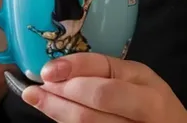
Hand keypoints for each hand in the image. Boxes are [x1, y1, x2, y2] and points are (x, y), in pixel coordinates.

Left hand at [22, 53, 186, 121]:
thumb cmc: (151, 102)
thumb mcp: (138, 79)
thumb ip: (107, 73)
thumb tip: (60, 69)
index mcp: (146, 84)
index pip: (104, 73)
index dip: (73, 70)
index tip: (46, 71)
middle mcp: (144, 110)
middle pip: (95, 102)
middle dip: (60, 95)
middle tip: (35, 91)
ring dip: (58, 113)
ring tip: (38, 101)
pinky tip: (57, 117)